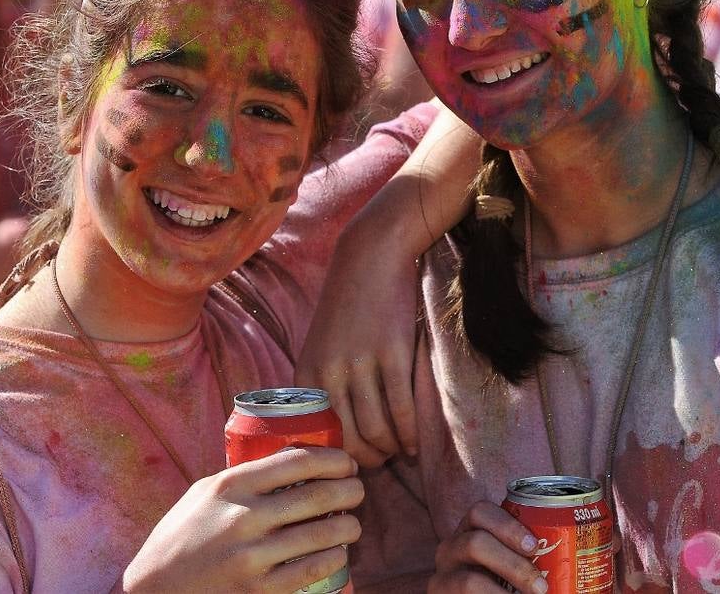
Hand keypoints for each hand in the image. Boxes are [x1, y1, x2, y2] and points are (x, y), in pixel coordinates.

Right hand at [122, 447, 362, 593]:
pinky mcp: (258, 590)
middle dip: (350, 490)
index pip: (297, 461)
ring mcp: (252, 557)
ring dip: (349, 526)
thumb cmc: (181, 535)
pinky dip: (334, 558)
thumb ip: (244, 477)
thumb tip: (294, 459)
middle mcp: (244, 518)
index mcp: (231, 486)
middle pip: (318, 494)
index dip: (333, 459)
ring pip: (323, 533)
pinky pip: (312, 569)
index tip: (346, 462)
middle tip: (357, 491)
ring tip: (352, 524)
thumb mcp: (205, 493)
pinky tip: (338, 553)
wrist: (155, 590)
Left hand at [297, 105, 481, 467]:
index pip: (317, 436)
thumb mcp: (321, 345)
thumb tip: (336, 434)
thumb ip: (322, 386)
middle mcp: (328, 373)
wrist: (371, 255)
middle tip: (382, 462)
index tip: (353, 463)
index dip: (337, 457)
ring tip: (399, 451)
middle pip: (349, 439)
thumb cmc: (348, 304)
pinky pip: (400, 410)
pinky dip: (408, 434)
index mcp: (305, 374)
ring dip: (391, 449)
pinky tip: (413, 442)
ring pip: (376, 430)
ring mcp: (359, 365)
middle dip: (367, 459)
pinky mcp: (391, 354)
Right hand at [428, 501, 546, 593]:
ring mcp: (442, 576)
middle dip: (513, 565)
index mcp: (469, 530)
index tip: (535, 546)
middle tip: (541, 587)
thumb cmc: (500, 580)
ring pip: (469, 581)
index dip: (507, 526)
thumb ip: (529, 555)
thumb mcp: (508, 562)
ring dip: (503, 593)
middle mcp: (450, 549)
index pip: (480, 512)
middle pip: (476, 543)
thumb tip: (579, 556)